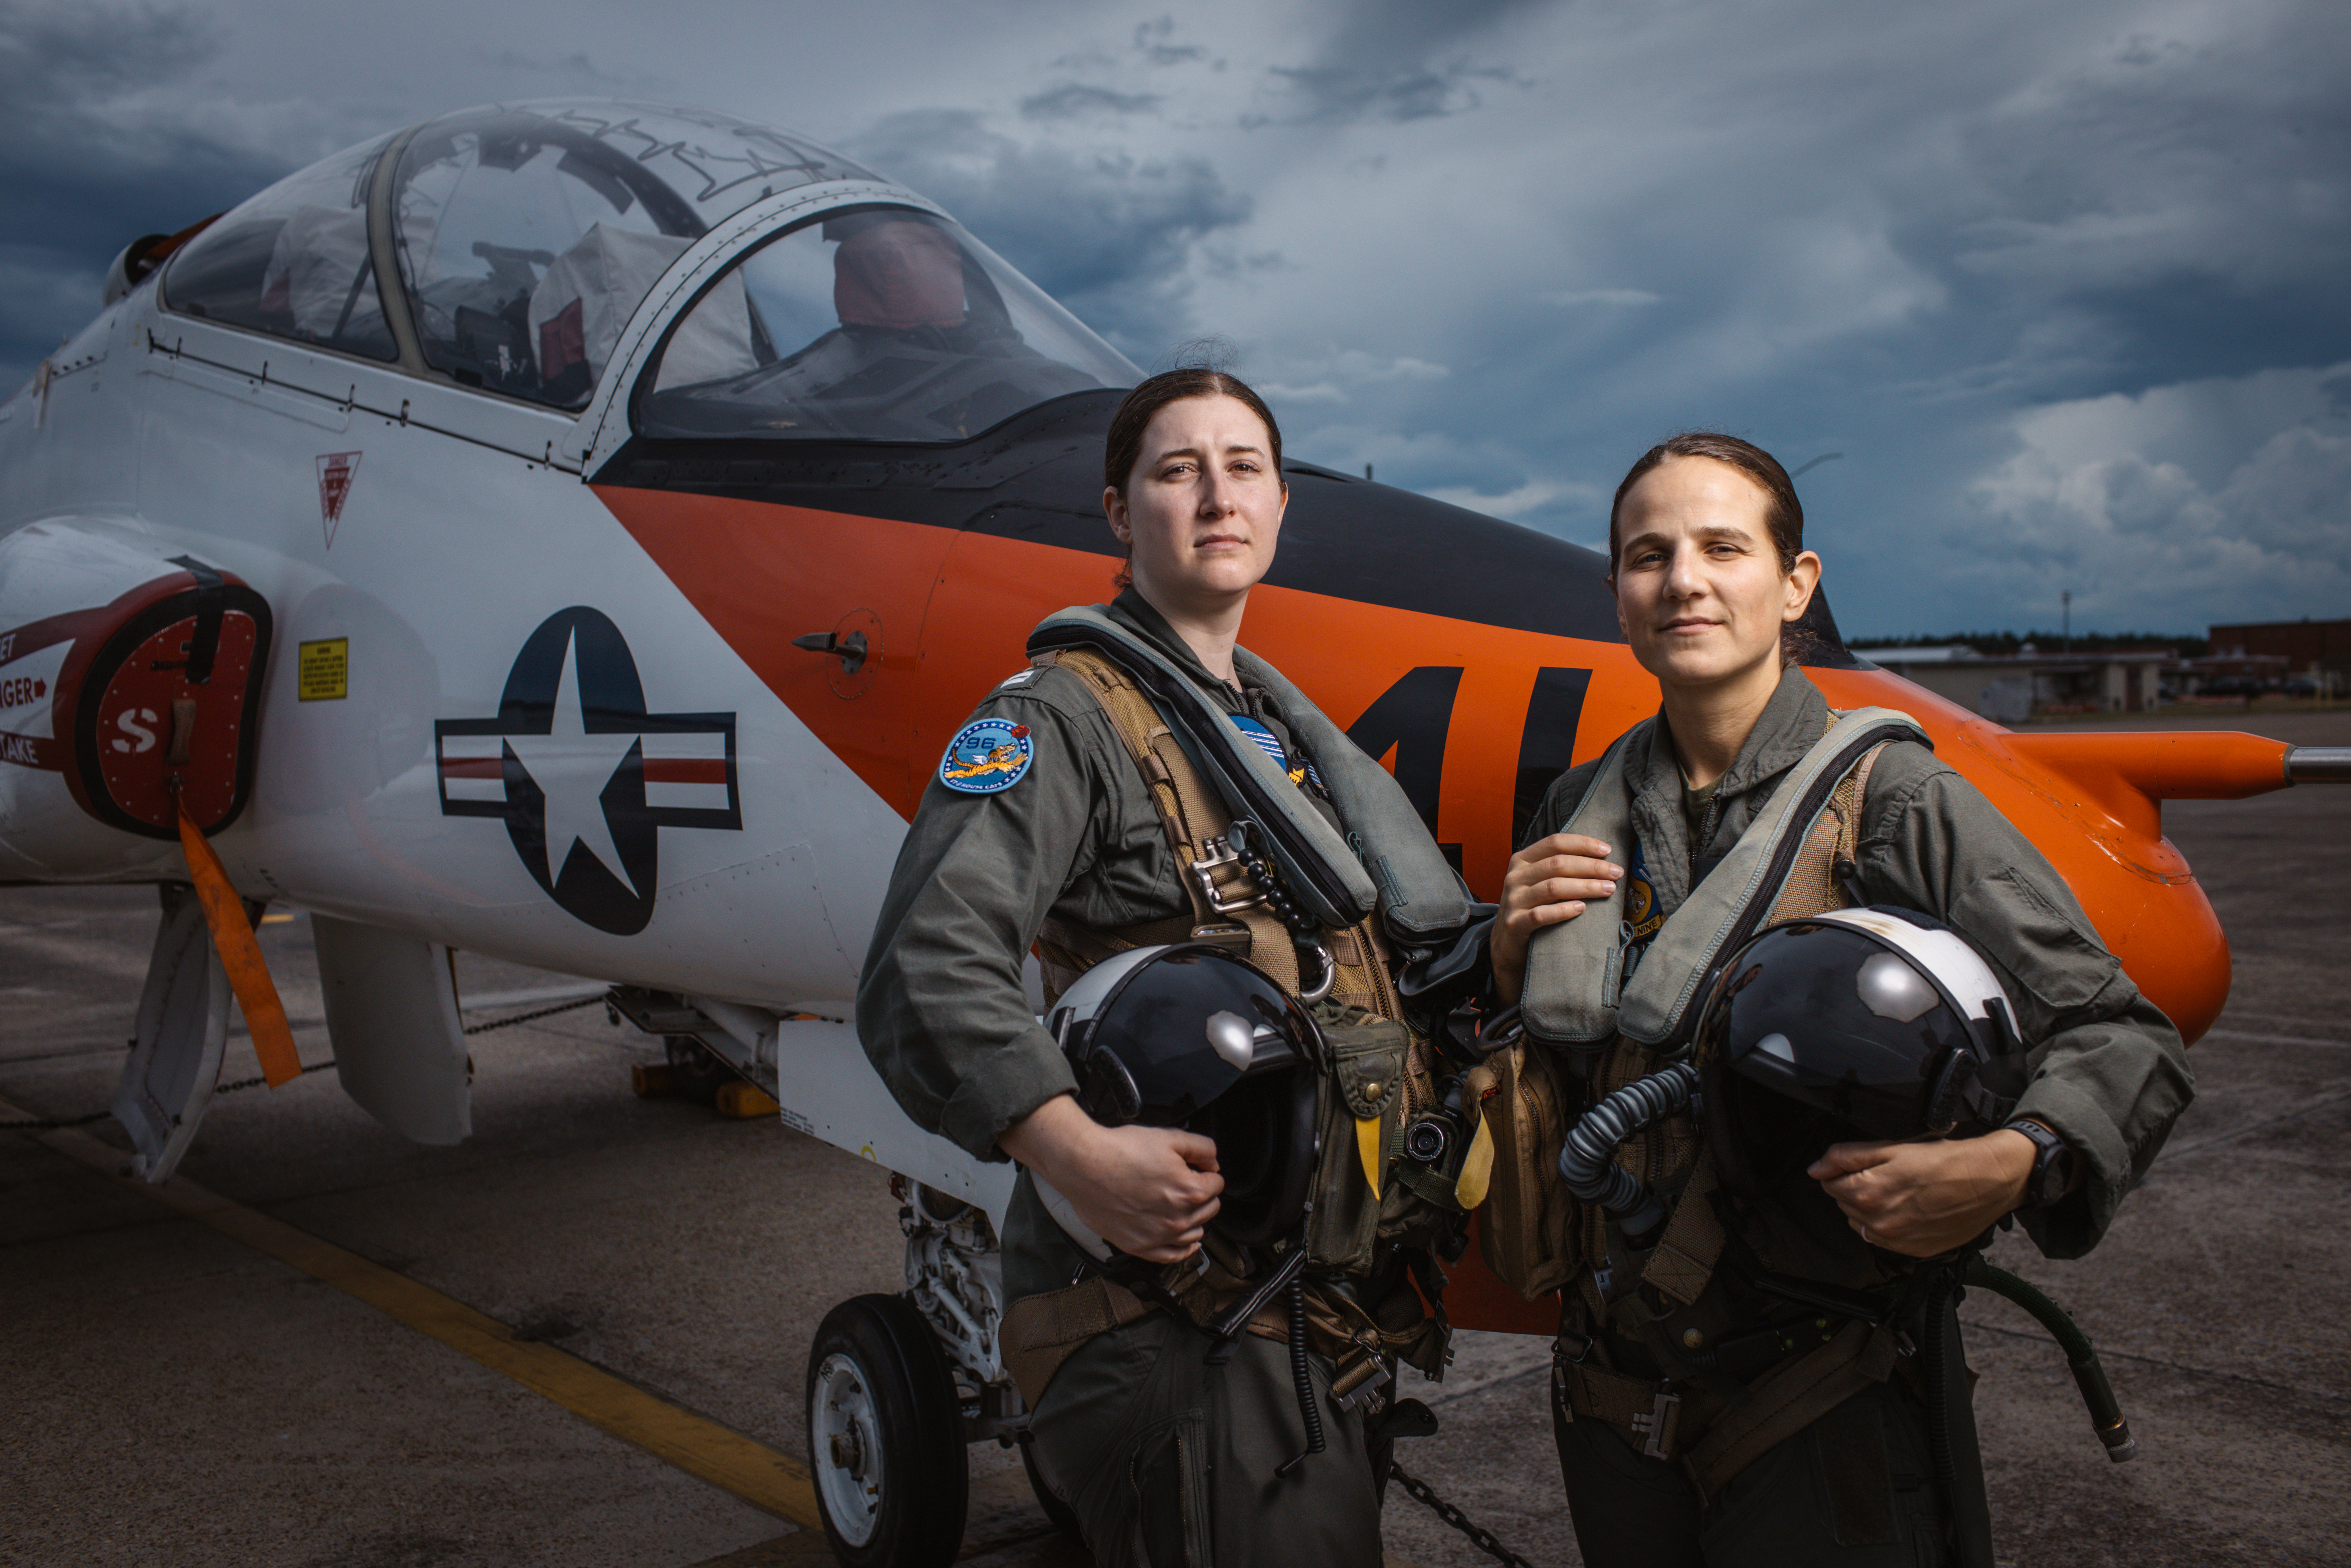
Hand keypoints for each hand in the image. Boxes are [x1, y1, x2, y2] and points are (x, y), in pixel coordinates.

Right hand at [1000, 1094, 1223, 1262]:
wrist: (1084, 1165)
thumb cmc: (1120, 1151)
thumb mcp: (1169, 1137)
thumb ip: (1202, 1149)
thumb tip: (1212, 1164)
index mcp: (1189, 1191)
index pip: (1216, 1184)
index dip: (1205, 1172)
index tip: (1194, 1169)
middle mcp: (1178, 1218)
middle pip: (1209, 1209)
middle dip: (1202, 1194)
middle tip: (1183, 1183)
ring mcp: (1159, 1236)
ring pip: (1195, 1233)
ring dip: (1194, 1219)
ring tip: (1179, 1206)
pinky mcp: (1140, 1247)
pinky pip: (1173, 1256)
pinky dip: (1183, 1248)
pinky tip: (1185, 1241)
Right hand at [1491, 833, 1621, 1003]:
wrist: (1506, 942)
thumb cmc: (1531, 908)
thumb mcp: (1537, 881)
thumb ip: (1557, 868)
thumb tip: (1599, 858)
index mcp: (1522, 860)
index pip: (1555, 842)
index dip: (1583, 844)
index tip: (1607, 851)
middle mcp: (1516, 877)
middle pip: (1558, 864)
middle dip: (1592, 867)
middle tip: (1616, 873)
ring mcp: (1513, 900)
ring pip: (1553, 887)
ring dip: (1585, 887)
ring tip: (1608, 889)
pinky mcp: (1515, 923)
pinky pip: (1541, 914)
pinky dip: (1563, 910)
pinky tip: (1581, 909)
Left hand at [1807, 1130, 2035, 1257]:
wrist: (1987, 1180)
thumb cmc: (1943, 1160)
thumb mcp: (1890, 1147)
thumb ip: (1845, 1156)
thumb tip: (1816, 1168)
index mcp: (1867, 1192)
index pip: (1829, 1183)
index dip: (1843, 1170)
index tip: (1863, 1164)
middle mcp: (1877, 1222)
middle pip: (1844, 1203)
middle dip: (1857, 1187)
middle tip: (1887, 1174)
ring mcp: (1896, 1240)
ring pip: (1861, 1222)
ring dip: (1870, 1207)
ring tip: (1900, 1191)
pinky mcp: (1913, 1250)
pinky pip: (1883, 1239)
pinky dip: (1888, 1224)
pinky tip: (1908, 1209)